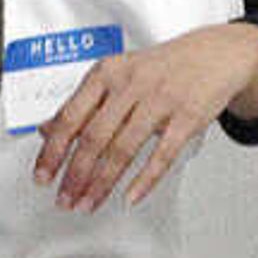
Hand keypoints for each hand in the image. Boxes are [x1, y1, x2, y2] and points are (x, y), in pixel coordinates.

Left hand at [29, 21, 257, 212]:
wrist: (214, 54)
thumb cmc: (162, 68)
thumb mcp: (117, 75)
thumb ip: (83, 103)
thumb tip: (46, 130)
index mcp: (107, 73)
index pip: (71, 116)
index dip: (53, 151)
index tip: (43, 176)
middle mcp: (131, 84)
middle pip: (94, 137)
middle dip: (75, 174)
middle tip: (65, 199)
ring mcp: (161, 100)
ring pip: (123, 148)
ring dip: (102, 183)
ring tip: (89, 203)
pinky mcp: (188, 116)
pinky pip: (162, 154)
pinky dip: (144, 180)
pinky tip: (129, 197)